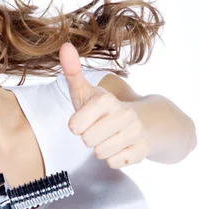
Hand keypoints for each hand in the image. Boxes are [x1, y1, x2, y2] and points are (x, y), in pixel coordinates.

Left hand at [59, 42, 149, 168]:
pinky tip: (119, 147)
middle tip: (97, 129)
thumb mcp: (84, 90)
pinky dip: (113, 158)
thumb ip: (72, 71)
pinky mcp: (142, 149)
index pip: (75, 126)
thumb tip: (65, 45)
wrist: (137, 120)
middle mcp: (124, 114)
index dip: (76, 126)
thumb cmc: (101, 108)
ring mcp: (136, 132)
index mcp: (106, 99)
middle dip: (88, 138)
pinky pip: (115, 163)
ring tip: (107, 137)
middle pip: (87, 141)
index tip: (86, 118)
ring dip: (100, 149)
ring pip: (101, 153)